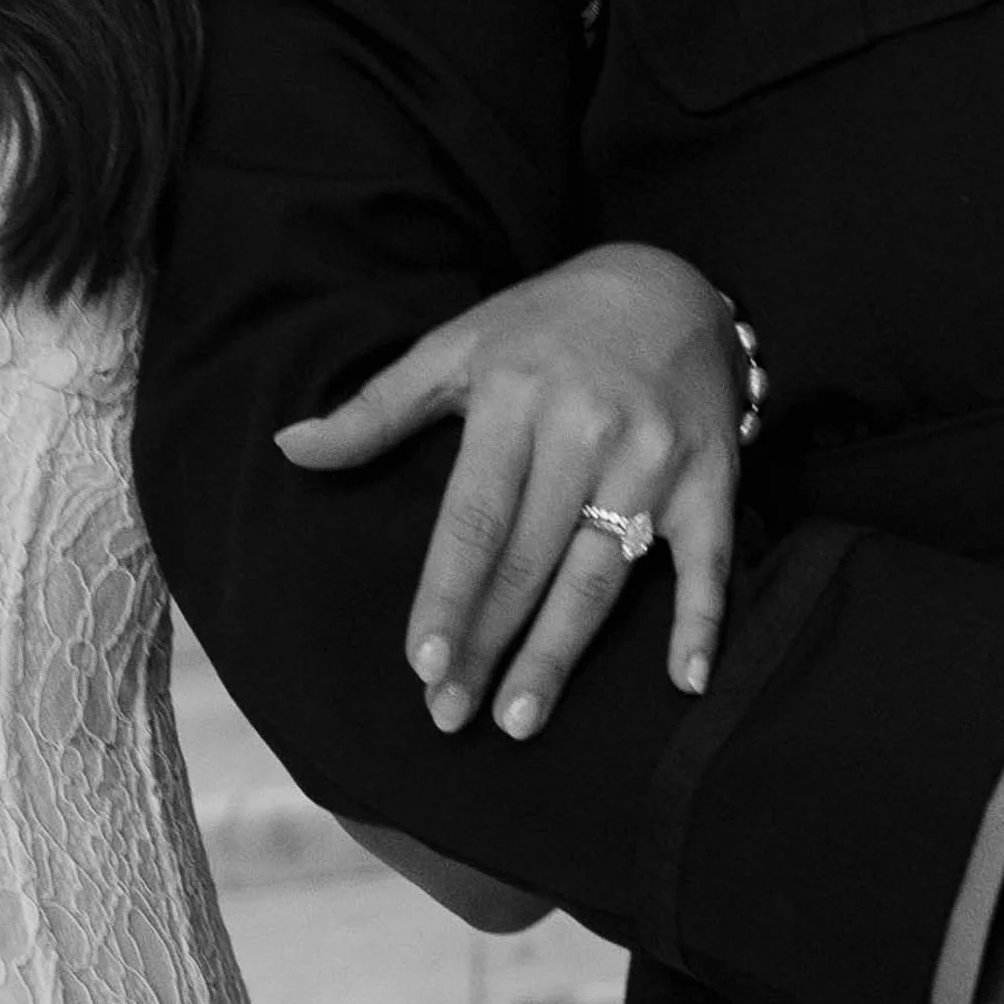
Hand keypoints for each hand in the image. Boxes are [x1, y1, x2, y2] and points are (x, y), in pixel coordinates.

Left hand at [277, 243, 740, 737]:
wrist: (671, 284)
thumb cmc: (549, 327)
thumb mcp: (458, 346)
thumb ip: (377, 407)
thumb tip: (291, 448)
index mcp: (517, 399)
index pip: (475, 517)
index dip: (448, 595)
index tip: (422, 663)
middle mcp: (587, 430)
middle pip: (530, 560)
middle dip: (488, 644)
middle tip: (452, 716)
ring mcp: (655, 459)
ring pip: (601, 574)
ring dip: (560, 653)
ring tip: (520, 719)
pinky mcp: (712, 479)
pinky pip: (709, 561)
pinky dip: (704, 621)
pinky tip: (686, 680)